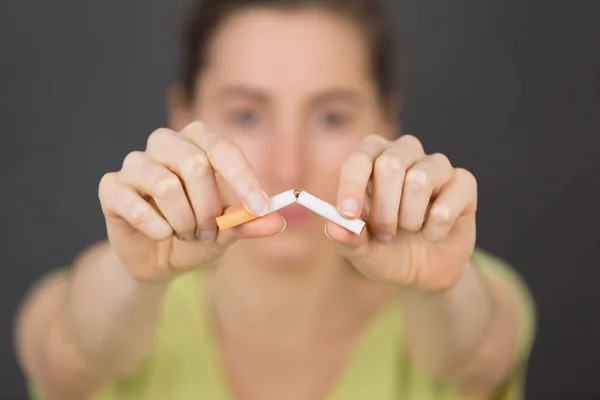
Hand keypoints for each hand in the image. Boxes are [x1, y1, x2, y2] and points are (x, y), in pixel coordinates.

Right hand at [98, 121, 284, 282]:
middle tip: (209, 232)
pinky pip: (134, 205)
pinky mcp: (111, 186)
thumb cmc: (196, 234)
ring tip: (185, 234)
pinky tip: (160, 235)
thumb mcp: (227, 232)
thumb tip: (276, 222)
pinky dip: (156, 228)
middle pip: (195, 163)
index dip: (243, 178)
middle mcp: (165, 143)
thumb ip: (248, 224)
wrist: (158, 259)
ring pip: (165, 185)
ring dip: (183, 222)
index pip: (222, 148)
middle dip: (208, 208)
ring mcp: (135, 162)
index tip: (260, 208)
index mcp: (198, 142)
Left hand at [326, 134, 476, 291]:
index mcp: (371, 161)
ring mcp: (436, 166)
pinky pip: (450, 197)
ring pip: (419, 180)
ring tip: (411, 231)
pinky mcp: (464, 182)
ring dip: (410, 218)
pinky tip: (435, 233)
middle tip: (385, 234)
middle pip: (390, 164)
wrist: (424, 273)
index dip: (352, 184)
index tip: (348, 214)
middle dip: (384, 209)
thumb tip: (334, 228)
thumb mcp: (361, 253)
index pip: (360, 156)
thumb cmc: (386, 252)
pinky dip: (437, 227)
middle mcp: (404, 154)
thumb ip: (347, 240)